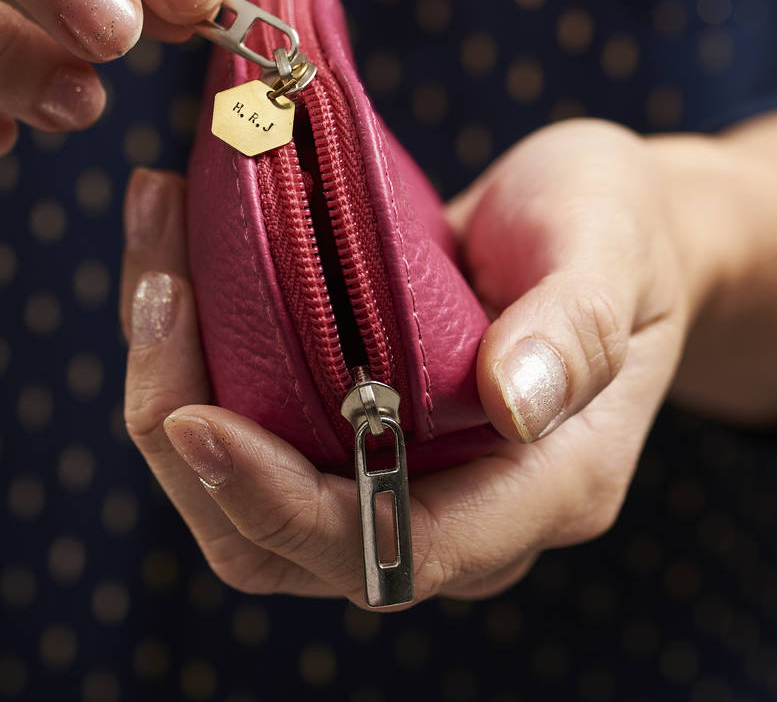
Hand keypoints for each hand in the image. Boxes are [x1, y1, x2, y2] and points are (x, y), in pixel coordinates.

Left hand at [120, 121, 710, 606]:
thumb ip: (576, 329)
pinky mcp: (352, 419)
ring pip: (240, 488)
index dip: (281, 503)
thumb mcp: (614, 252)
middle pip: (277, 539)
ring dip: (171, 380)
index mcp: (538, 486)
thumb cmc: (622, 235)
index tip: (196, 418)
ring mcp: (396, 467)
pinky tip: (177, 255)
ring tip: (154, 248)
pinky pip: (249, 420)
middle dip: (186, 428)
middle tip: (158, 283)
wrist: (611, 230)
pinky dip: (194, 351)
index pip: (390, 546)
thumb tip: (513, 400)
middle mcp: (456, 503)